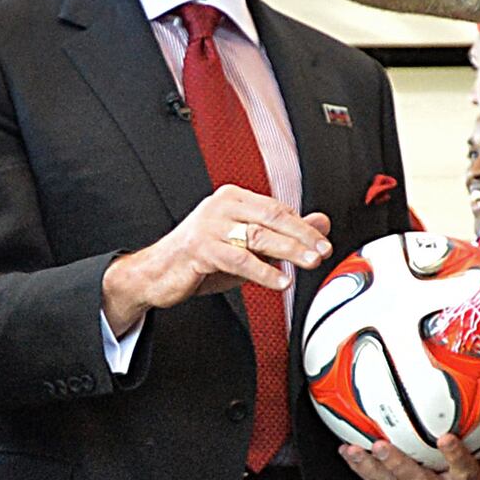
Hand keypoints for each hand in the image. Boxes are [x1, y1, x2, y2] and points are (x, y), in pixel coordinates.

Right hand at [101, 186, 329, 334]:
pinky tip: (279, 281)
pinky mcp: (200, 248)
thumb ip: (281, 234)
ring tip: (309, 262)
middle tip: (323, 251)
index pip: (277, 208)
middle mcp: (221, 206)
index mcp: (233, 198)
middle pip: (272, 218)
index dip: (302, 227)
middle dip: (302, 236)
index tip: (323, 242)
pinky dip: (263, 272)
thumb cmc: (200, 258)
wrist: (156, 273)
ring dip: (288, 251)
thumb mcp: (246, 245)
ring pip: (258, 236)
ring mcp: (209, 225)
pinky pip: (238, 259)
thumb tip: (320, 223)